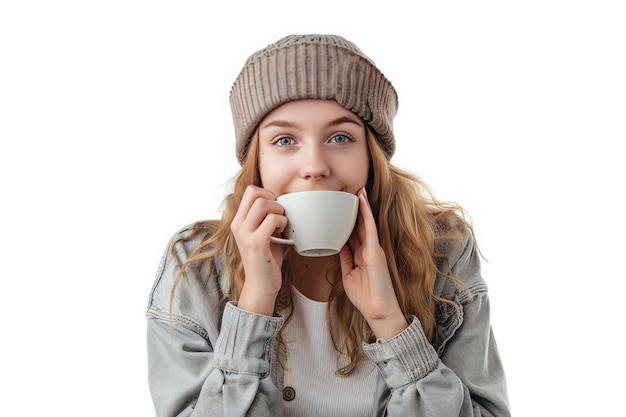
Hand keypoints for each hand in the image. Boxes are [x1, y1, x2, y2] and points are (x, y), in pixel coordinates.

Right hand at [230, 185, 287, 315]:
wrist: (261, 285)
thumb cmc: (266, 259)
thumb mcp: (262, 234)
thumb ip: (266, 218)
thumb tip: (282, 203)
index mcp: (238, 221)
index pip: (250, 191)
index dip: (267, 193)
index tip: (275, 208)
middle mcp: (238, 225)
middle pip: (255, 193)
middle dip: (273, 200)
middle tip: (279, 215)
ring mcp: (245, 234)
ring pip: (263, 204)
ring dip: (278, 211)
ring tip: (281, 224)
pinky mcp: (256, 244)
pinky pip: (272, 221)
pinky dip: (282, 223)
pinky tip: (282, 233)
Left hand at [339, 188, 408, 339]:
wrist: (378, 311)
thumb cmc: (366, 297)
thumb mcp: (348, 275)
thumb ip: (345, 258)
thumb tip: (338, 245)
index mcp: (361, 255)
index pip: (353, 233)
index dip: (348, 219)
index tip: (341, 207)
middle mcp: (368, 249)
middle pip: (359, 224)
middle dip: (355, 209)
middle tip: (348, 191)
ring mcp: (373, 249)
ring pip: (366, 222)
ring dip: (362, 205)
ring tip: (357, 189)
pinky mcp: (376, 251)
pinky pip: (370, 228)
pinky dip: (366, 214)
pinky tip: (362, 201)